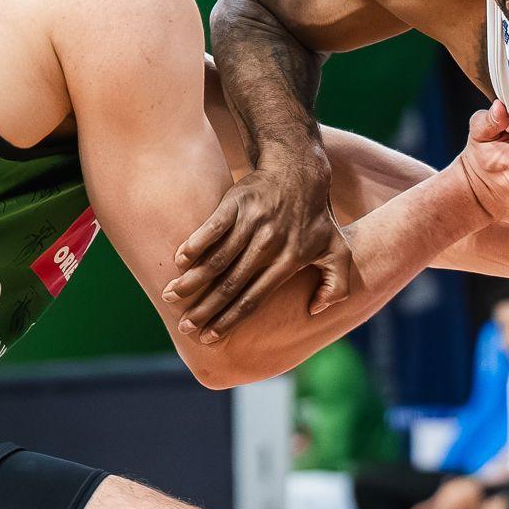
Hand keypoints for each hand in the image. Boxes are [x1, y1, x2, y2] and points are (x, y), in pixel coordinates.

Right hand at [169, 153, 352, 338]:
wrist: (299, 171)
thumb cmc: (316, 217)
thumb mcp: (338, 250)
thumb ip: (336, 285)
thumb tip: (315, 311)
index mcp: (289, 262)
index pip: (254, 299)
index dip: (230, 320)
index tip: (209, 337)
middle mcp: (269, 244)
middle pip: (232, 284)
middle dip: (206, 308)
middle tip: (185, 326)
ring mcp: (252, 222)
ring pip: (218, 259)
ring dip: (193, 280)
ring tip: (171, 297)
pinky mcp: (237, 202)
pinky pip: (213, 226)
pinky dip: (196, 243)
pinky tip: (180, 261)